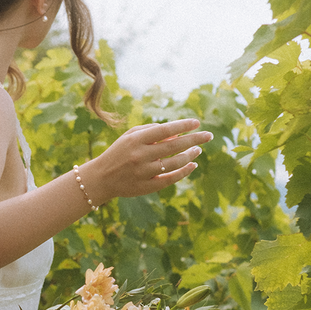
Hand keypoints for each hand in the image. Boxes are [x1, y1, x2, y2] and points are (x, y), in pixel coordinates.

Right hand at [85, 119, 212, 202]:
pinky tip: (193, 165)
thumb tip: (177, 133)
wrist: (101, 178)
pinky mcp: (147, 186)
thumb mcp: (130, 137)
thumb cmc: (119, 152)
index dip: (182, 126)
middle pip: (174, 146)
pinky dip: (184, 171)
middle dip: (194, 139)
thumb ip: (152, 131)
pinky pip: (171, 178)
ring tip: (198, 149)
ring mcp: (144, 172)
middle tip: (209, 135)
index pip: (164, 130)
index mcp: (135, 140)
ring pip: (175, 162)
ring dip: (190, 155)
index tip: (197, 123)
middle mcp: (140, 155)